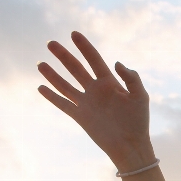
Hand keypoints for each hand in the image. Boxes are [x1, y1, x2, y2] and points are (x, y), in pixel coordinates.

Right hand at [37, 32, 154, 171]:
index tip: (74, 34)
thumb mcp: (140, 96)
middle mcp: (95, 90)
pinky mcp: (80, 117)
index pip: (94, 60)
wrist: (130, 146)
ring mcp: (87, 103)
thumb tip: (116, 63)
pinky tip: (41, 88)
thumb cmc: (138, 121)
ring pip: (65, 85)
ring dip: (53, 75)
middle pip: (76, 69)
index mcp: (109, 82)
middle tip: (50, 43)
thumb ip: (132, 78)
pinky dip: (52, 96)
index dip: (84, 47)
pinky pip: (63, 104)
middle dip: (63, 56)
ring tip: (40, 64)